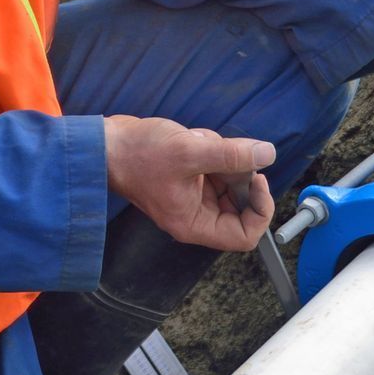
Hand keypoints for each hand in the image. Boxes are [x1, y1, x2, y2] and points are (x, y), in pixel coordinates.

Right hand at [103, 117, 279, 250]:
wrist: (106, 144)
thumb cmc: (138, 155)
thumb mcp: (189, 152)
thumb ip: (232, 155)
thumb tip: (268, 154)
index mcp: (194, 224)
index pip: (244, 235)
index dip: (260, 210)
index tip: (257, 180)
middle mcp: (196, 215)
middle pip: (241, 206)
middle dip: (241, 177)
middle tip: (232, 154)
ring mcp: (193, 196)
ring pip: (231, 182)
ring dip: (226, 159)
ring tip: (202, 143)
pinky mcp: (190, 178)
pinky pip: (217, 168)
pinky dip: (214, 150)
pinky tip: (195, 139)